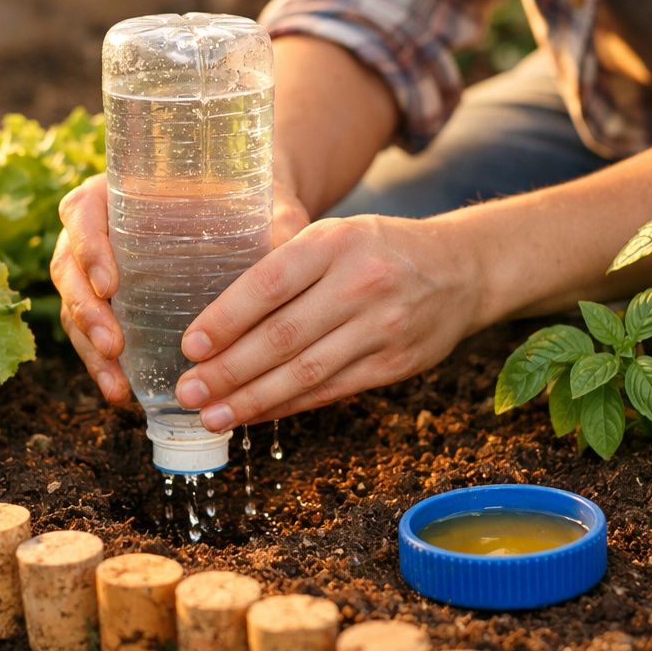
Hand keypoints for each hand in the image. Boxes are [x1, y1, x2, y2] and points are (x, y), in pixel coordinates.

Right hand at [51, 174, 310, 405]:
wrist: (244, 213)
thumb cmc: (248, 199)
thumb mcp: (261, 203)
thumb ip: (276, 220)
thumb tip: (290, 245)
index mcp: (118, 190)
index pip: (83, 212)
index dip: (89, 248)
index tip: (111, 283)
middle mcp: (98, 228)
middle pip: (68, 267)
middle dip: (87, 311)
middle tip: (114, 345)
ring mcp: (97, 267)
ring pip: (74, 306)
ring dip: (89, 347)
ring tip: (117, 384)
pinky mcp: (109, 302)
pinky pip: (91, 332)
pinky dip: (101, 364)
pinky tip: (122, 393)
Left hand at [172, 214, 484, 430]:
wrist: (462, 269)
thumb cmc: (379, 250)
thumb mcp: (336, 235)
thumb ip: (286, 265)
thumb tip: (218, 317)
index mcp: (337, 243)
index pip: (270, 283)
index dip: (226, 318)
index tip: (190, 345)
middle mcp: (361, 284)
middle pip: (283, 336)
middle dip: (229, 370)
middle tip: (189, 391)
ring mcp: (383, 328)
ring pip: (305, 373)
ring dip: (252, 399)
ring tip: (212, 415)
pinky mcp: (396, 364)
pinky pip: (331, 391)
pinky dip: (287, 406)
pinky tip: (254, 414)